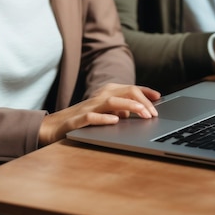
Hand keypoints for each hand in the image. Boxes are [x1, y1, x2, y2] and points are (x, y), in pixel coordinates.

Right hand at [39, 83, 160, 146]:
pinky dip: (105, 118)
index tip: (159, 98)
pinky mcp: (78, 120)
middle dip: (142, 100)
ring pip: (112, 101)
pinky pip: (92, 117)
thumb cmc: (83, 119)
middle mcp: (99, 96)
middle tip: (154, 113)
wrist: (55, 126)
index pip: (130, 87)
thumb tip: (139, 111)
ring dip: (129, 106)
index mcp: (106, 92)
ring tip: (143, 114)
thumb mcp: (105, 112)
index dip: (146, 91)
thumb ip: (121, 109)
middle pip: (124, 91)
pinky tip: (116, 121)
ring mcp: (89, 107)